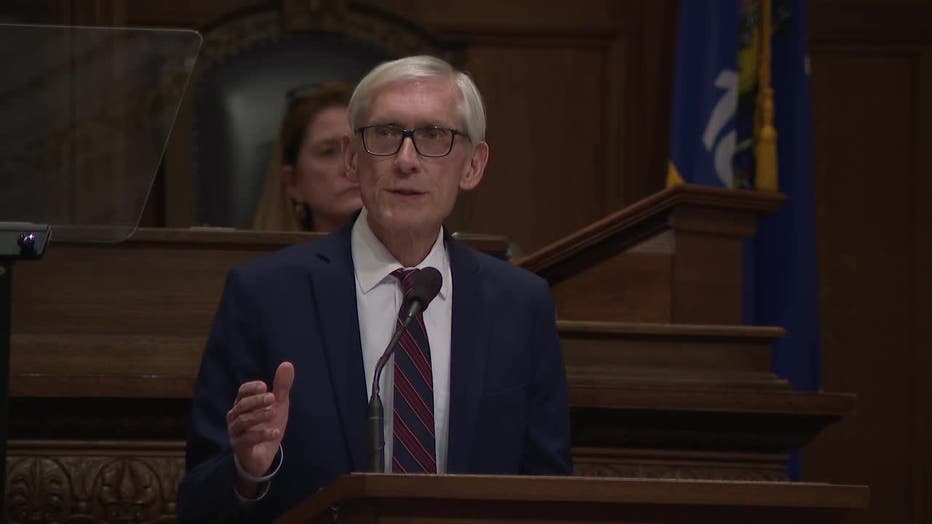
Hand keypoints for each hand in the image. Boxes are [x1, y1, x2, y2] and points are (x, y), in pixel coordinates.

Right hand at [227, 362, 293, 478]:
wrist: (264, 455)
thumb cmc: (267, 425)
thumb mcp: (278, 405)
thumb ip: (281, 387)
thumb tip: (287, 364)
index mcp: (243, 404)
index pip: (242, 392)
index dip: (251, 388)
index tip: (264, 386)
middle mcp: (236, 417)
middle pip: (241, 405)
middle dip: (256, 400)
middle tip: (272, 398)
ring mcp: (236, 432)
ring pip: (242, 421)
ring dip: (258, 416)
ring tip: (273, 413)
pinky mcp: (239, 447)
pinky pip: (247, 440)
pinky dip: (261, 435)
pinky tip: (275, 432)